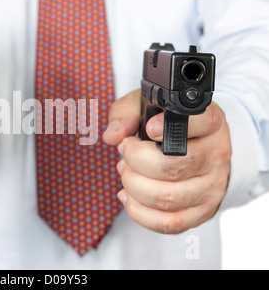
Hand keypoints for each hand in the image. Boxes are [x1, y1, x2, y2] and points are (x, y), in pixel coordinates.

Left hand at [103, 90, 231, 233]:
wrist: (195, 148)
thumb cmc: (166, 124)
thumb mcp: (147, 106)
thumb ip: (126, 113)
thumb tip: (112, 136)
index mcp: (209, 123)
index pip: (201, 123)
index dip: (169, 128)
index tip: (149, 129)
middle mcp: (216, 155)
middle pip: (172, 167)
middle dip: (135, 160)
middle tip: (126, 150)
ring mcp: (212, 187)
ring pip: (167, 198)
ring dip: (133, 185)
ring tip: (126, 171)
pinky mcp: (201, 212)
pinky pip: (168, 223)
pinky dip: (139, 212)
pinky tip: (127, 196)